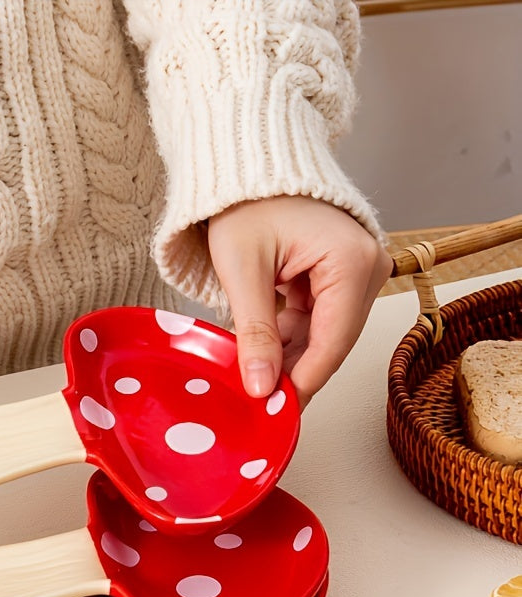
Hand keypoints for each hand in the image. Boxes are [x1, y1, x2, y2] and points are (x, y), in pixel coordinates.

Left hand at [207, 196, 391, 407]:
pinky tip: (262, 359)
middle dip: (294, 375)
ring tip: (253, 385)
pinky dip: (288, 343)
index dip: (303, 382)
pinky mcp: (339, 281)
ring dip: (289, 362)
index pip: (333, 340)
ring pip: (323, 339)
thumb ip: (254, 331)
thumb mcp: (242, 269)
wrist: (247, 171)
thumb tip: (262, 386)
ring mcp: (356, 275)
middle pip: (331, 343)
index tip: (276, 412)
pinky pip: (316, 325)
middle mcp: (367, 268)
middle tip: (259, 409)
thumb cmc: (246, 203)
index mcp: (352, 260)